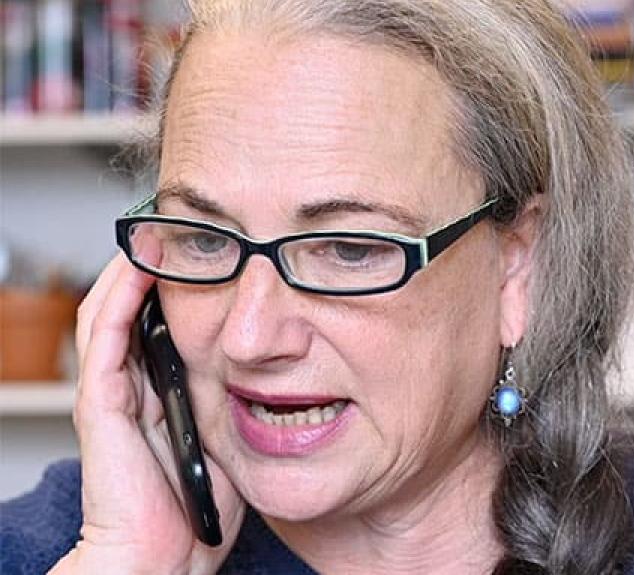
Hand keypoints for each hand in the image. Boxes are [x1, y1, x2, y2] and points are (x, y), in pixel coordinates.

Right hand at [51, 256, 244, 574]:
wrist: (165, 558)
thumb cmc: (200, 506)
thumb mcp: (231, 436)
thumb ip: (239, 399)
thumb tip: (278, 366)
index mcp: (160, 391)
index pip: (161, 324)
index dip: (177, 286)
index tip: (207, 252)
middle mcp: (132, 385)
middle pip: (133, 309)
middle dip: (153, 266)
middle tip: (178, 227)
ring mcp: (112, 391)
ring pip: (112, 311)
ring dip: (134, 268)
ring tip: (158, 230)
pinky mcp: (101, 404)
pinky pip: (107, 336)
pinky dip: (121, 296)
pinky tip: (143, 265)